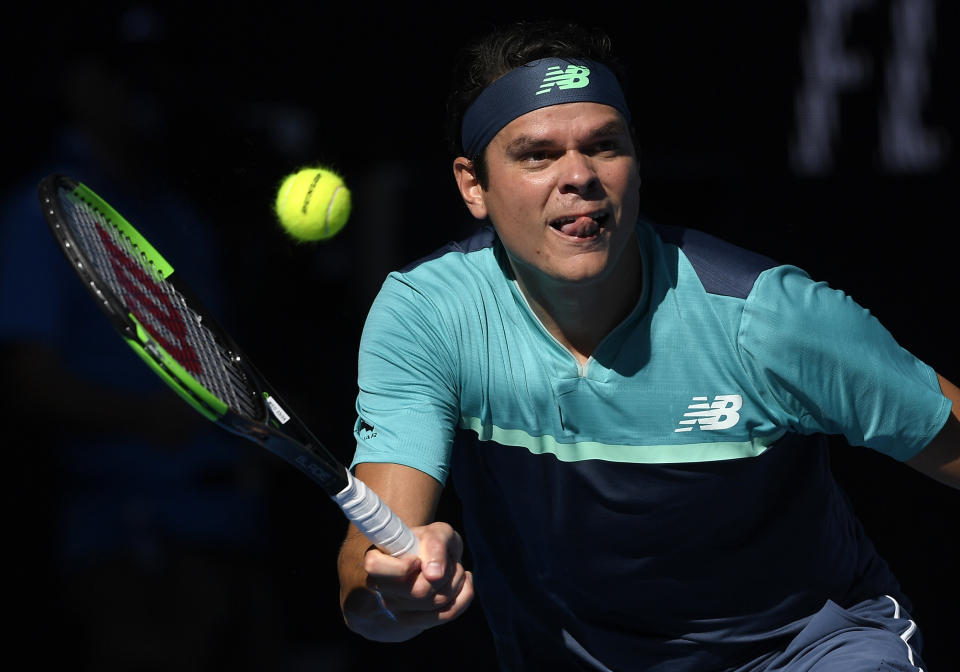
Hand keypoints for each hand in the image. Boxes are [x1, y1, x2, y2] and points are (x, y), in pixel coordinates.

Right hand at [356, 521, 473, 640]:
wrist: (433, 561)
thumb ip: (435, 543)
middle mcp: (382, 588)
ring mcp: (397, 609)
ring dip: (456, 581)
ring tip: (455, 568)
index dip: (402, 566)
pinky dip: (463, 596)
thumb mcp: (436, 531)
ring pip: (435, 603)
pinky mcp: (415, 622)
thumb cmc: (430, 543)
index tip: (417, 559)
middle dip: (445, 572)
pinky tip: (464, 581)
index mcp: (377, 560)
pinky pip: (446, 614)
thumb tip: (434, 575)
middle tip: (449, 560)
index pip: (375, 567)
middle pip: (418, 591)